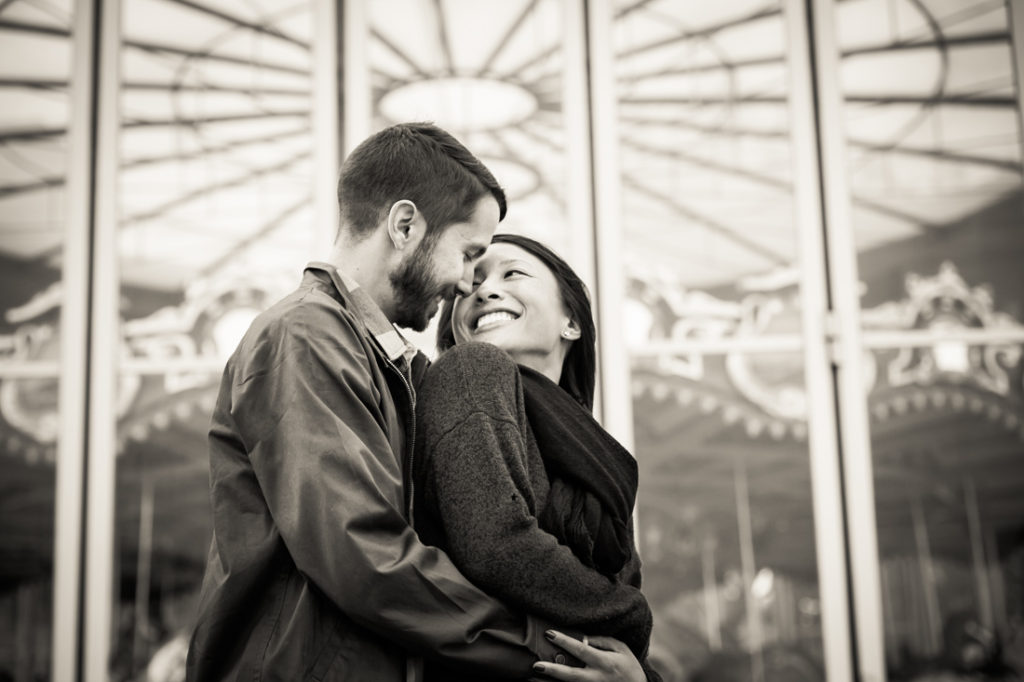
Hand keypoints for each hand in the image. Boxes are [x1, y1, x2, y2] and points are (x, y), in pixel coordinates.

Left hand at [530, 630, 644, 681]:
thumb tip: (583, 638)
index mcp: (605, 662)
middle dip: (553, 670)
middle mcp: (597, 678)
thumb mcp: (621, 648)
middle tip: (535, 665)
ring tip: (532, 677)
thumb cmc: (629, 666)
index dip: (565, 641)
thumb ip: (602, 641)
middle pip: (572, 675)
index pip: (581, 650)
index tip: (549, 633)